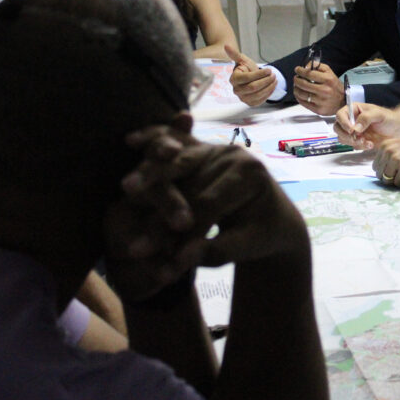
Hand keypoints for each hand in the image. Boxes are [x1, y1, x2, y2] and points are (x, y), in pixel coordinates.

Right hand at [105, 122, 308, 300]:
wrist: (273, 215)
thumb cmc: (263, 234)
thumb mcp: (249, 245)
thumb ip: (218, 251)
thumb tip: (182, 259)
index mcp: (250, 174)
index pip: (209, 202)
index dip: (182, 229)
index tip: (161, 252)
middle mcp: (234, 154)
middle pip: (190, 173)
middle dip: (160, 193)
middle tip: (131, 201)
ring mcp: (216, 148)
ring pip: (177, 161)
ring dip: (150, 173)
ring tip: (126, 189)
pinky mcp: (202, 149)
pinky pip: (176, 143)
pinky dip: (154, 140)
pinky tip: (131, 140)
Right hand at [226, 45, 276, 106]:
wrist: (249, 78)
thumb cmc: (246, 68)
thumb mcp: (242, 60)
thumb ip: (235, 54)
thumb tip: (226, 45)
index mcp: (234, 79)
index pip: (248, 78)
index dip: (260, 74)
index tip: (269, 70)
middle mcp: (236, 90)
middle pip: (253, 87)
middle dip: (266, 81)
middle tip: (274, 75)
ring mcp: (243, 98)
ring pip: (258, 95)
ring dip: (269, 87)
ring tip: (275, 80)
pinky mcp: (250, 103)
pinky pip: (260, 101)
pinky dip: (268, 94)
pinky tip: (272, 87)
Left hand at [292, 62, 342, 114]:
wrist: (342, 102)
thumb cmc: (335, 87)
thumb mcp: (330, 73)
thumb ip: (318, 66)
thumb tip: (306, 66)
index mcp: (328, 80)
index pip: (309, 74)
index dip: (300, 71)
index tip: (297, 69)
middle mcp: (325, 90)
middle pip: (303, 84)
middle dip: (296, 80)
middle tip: (296, 78)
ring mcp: (321, 101)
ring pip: (301, 94)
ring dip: (296, 88)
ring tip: (297, 86)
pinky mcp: (318, 109)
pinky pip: (303, 102)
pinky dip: (298, 97)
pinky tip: (299, 94)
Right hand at [333, 102, 399, 148]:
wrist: (398, 130)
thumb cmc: (390, 118)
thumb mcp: (379, 114)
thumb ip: (366, 118)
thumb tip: (355, 128)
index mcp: (354, 110)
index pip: (340, 115)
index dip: (343, 123)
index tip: (351, 130)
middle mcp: (351, 120)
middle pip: (338, 128)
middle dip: (347, 135)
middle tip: (358, 138)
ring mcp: (354, 131)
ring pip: (343, 139)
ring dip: (354, 142)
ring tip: (366, 141)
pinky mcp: (358, 141)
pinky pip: (353, 146)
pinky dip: (361, 147)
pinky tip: (371, 144)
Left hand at [371, 131, 399, 186]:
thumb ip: (390, 156)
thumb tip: (382, 173)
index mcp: (385, 146)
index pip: (376, 167)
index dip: (386, 171)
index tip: (396, 170)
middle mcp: (388, 152)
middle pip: (380, 175)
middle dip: (390, 177)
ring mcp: (396, 160)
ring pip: (388, 180)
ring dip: (398, 180)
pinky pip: (399, 183)